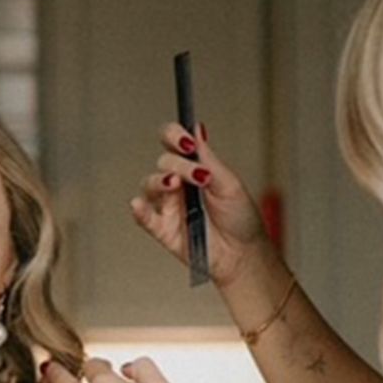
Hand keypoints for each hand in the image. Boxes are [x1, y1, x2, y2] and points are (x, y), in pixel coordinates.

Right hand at [132, 123, 272, 288]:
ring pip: (149, 185)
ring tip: (174, 185)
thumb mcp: (230, 184)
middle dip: (179, 165)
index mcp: (193, 167)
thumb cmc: (240, 218)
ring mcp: (167, 205)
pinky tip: (139, 204)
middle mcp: (176, 183)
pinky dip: (139, 210)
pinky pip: (144, 217)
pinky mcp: (162, 228)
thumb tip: (197, 129)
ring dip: (159, 181)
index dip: (174, 136)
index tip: (187, 143)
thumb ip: (209, 159)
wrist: (244, 253)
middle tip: (199, 175)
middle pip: (163, 162)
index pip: (173, 142)